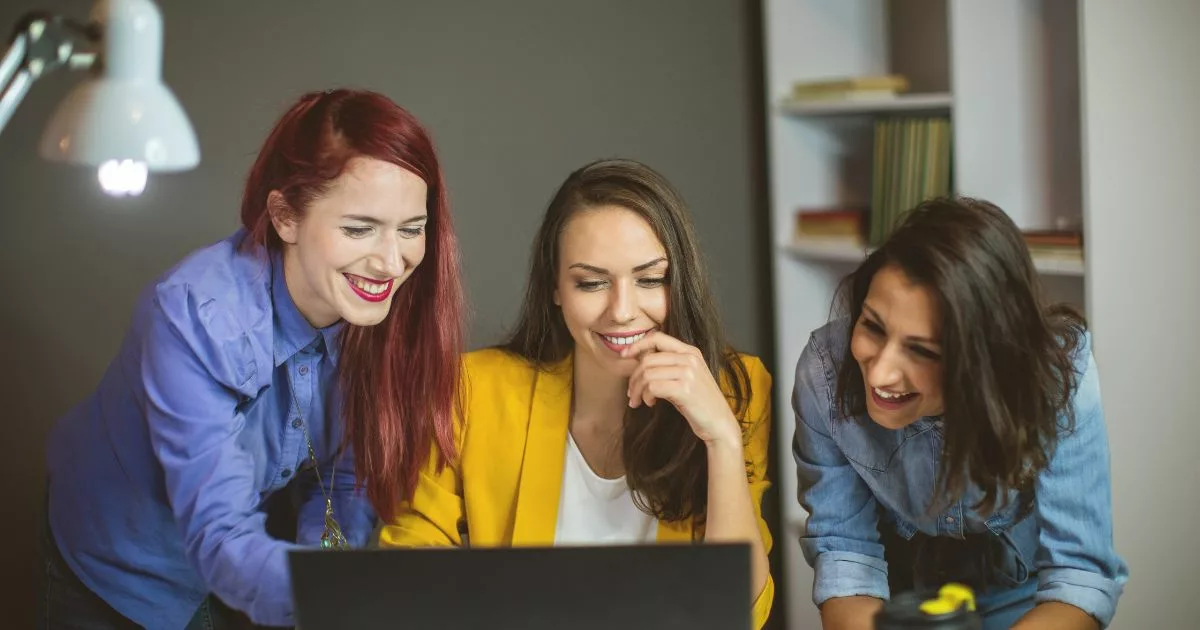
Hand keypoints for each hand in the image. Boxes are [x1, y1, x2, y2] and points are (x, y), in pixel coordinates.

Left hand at [621, 332, 740, 446]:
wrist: (719, 423)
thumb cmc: (699, 402)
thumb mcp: (686, 378)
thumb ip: (668, 366)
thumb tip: (639, 361)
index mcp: (691, 352)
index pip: (658, 337)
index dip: (638, 344)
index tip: (624, 354)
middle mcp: (690, 358)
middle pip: (648, 360)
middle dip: (634, 377)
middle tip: (631, 393)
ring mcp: (688, 373)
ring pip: (647, 374)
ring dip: (637, 390)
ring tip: (638, 401)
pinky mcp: (684, 389)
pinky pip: (652, 387)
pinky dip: (646, 396)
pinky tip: (650, 404)